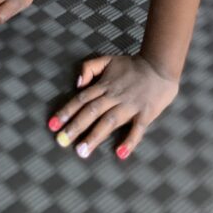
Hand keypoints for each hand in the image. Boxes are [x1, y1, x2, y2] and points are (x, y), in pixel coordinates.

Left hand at [48, 54, 178, 159]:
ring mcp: (130, 105)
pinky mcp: (146, 113)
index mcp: (104, 85)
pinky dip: (129, 141)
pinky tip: (120, 153)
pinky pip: (137, 129)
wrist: (159, 66)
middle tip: (62, 141)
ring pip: (109, 121)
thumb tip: (78, 84)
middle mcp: (114, 96)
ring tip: (82, 151)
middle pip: (91, 112)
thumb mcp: (107, 59)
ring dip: (95, 136)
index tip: (53, 124)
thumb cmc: (132, 66)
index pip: (81, 99)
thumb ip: (89, 67)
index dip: (66, 111)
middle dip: (75, 127)